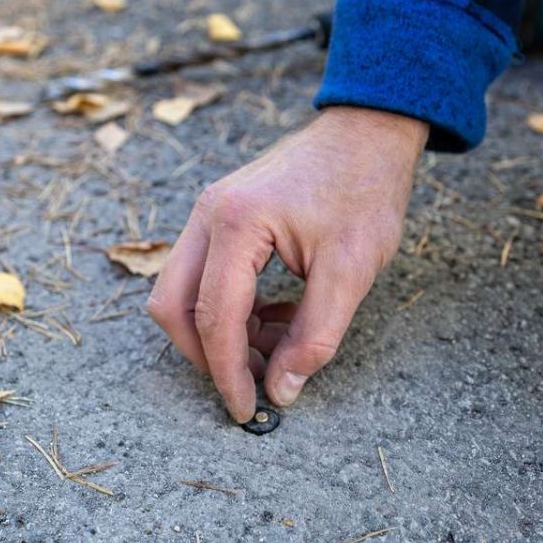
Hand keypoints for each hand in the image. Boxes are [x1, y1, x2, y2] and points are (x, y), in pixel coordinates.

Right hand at [147, 106, 427, 420]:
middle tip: (253, 383)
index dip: (227, 374)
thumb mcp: (351, 270)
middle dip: (207, 355)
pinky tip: (277, 315)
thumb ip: (314, 335)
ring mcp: (209, 211)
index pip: (214, 319)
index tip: (247, 411)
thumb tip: (281, 391)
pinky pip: (203, 274)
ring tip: (277, 346)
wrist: (369, 131)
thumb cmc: (365, 190)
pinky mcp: (221, 214)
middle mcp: (209, 214)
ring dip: (219, 332)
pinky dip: (229, 307)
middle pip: (173, 306)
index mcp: (236, 224)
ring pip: (183, 291)